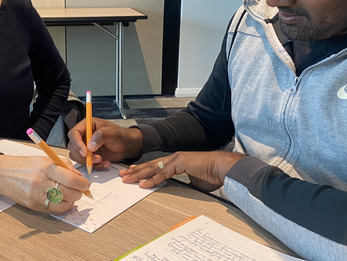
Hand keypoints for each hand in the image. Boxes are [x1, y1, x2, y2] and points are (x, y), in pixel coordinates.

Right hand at [0, 155, 90, 213]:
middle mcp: (41, 182)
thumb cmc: (27, 165)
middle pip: (68, 193)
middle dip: (79, 193)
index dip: (82, 183)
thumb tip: (79, 177)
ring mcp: (36, 196)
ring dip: (71, 201)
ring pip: (62, 205)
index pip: (71, 179)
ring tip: (71, 195)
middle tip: (81, 190)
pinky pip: (53, 210)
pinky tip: (62, 200)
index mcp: (46, 168)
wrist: (4, 174)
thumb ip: (65, 166)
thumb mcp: (46, 159)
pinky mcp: (33, 206)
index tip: (86, 184)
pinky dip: (61, 207)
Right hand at [67, 117, 142, 168]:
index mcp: (87, 125)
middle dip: (83, 155)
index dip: (77, 143)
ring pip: (77, 156)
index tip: (85, 151)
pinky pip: (85, 163)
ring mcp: (85, 146)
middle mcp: (84, 136)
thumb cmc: (120, 135)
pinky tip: (104, 162)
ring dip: (88, 161)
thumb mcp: (112, 133)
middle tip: (96, 158)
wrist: (127, 146)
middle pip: (73, 146)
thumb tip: (90, 145)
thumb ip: (101, 136)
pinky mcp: (89, 156)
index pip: (74, 133)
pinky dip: (94, 166)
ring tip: (101, 160)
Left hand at [119, 151, 245, 189]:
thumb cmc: (213, 175)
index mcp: (177, 161)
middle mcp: (174, 158)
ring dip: (138, 174)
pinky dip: (152, 179)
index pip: (156, 165)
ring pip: (153, 167)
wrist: (223, 168)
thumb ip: (184, 182)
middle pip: (150, 165)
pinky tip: (142, 184)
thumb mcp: (194, 181)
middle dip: (135, 170)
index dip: (143, 169)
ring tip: (127, 178)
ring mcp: (176, 159)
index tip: (133, 172)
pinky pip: (163, 173)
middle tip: (123, 174)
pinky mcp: (180, 163)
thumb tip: (179, 188)